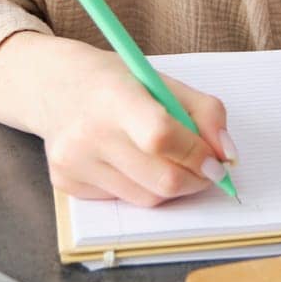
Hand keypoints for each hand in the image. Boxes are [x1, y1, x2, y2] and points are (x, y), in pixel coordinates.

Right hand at [0, 33, 235, 206]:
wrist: (53, 86)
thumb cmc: (114, 81)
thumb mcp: (162, 80)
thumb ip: (205, 112)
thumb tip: (227, 156)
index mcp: (114, 97)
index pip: (161, 136)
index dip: (197, 154)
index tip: (217, 162)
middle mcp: (88, 133)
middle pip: (160, 178)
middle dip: (195, 179)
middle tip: (206, 170)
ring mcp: (73, 162)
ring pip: (146, 198)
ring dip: (170, 186)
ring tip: (167, 161)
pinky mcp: (65, 183)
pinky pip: (122, 200)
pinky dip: (140, 187)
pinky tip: (129, 161)